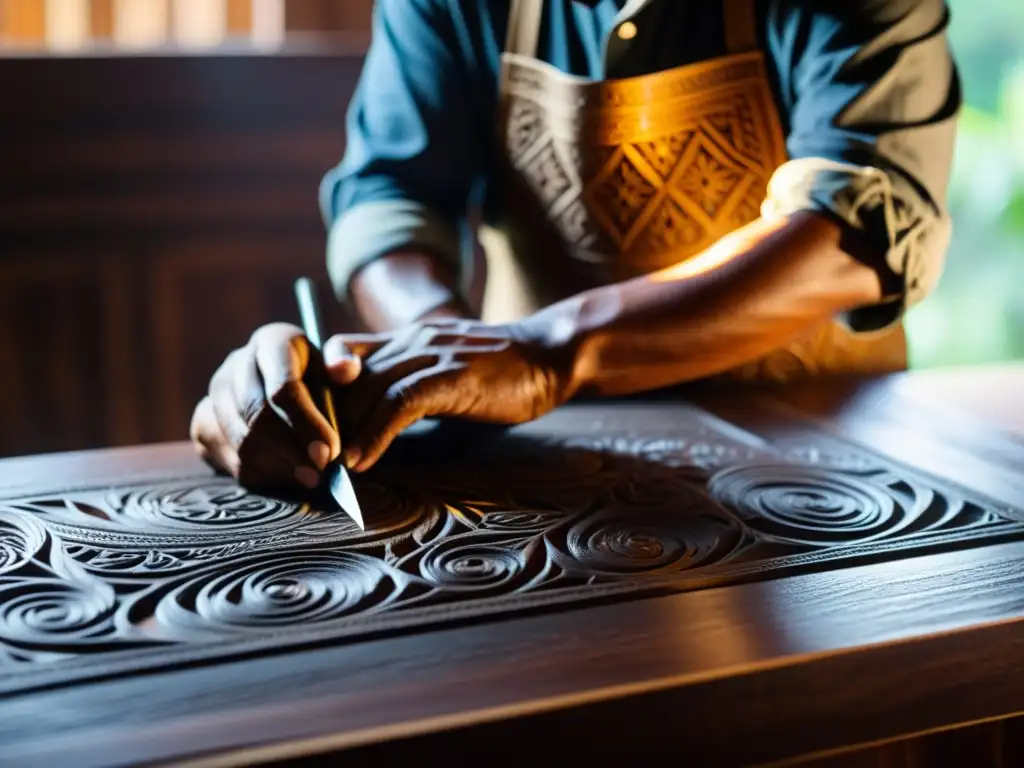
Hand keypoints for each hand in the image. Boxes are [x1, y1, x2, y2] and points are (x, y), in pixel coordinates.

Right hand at [189, 323, 361, 489]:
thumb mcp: (343, 368)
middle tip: (319, 473)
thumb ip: (347, 368)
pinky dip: (260, 474)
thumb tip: (343, 369)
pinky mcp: (205, 422)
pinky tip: (287, 478)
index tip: (329, 453)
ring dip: (276, 467)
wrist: (302, 392)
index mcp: (273, 342)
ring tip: (309, 479)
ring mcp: (217, 393)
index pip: (282, 386)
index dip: (305, 423)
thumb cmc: (329, 381)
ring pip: (240, 440)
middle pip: (255, 416)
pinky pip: (227, 457)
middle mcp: (238, 363)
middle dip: (290, 450)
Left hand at [324, 318, 575, 472]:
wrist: (550, 353)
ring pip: (366, 390)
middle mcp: (411, 341)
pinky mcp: (452, 377)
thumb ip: (415, 383)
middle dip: (321, 419)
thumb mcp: (447, 368)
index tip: (311, 427)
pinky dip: (374, 435)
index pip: (342, 351)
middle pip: (345, 376)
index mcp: (407, 339)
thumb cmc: (503, 369)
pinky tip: (361, 461)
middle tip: (307, 459)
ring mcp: (431, 356)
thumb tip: (378, 419)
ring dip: (340, 433)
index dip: (320, 388)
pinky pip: (399, 404)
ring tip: (326, 469)